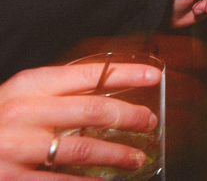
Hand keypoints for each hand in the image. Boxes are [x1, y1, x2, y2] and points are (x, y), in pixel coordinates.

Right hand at [0, 63, 158, 176]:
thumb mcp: (21, 97)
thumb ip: (59, 93)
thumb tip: (112, 91)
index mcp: (28, 86)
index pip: (87, 74)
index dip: (125, 75)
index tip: (155, 77)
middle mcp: (23, 113)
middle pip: (91, 112)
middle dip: (129, 117)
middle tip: (151, 123)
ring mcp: (16, 148)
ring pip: (81, 150)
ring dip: (116, 155)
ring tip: (136, 158)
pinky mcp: (11, 178)